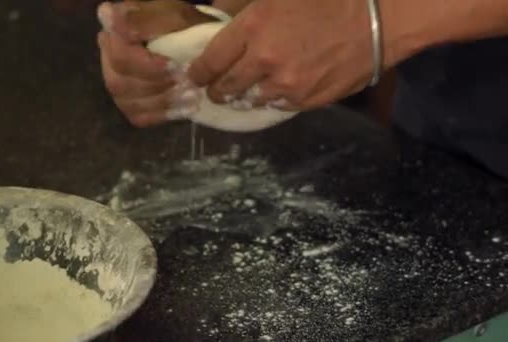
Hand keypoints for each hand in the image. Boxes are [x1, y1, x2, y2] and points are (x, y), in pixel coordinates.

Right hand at [97, 0, 215, 126]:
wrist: (192, 40)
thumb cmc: (181, 24)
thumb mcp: (172, 14)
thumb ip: (144, 18)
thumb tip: (109, 16)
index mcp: (113, 31)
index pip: (118, 56)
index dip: (147, 66)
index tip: (176, 66)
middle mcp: (107, 57)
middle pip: (118, 83)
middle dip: (157, 86)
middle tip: (188, 83)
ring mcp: (116, 82)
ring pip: (127, 102)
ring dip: (163, 102)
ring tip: (192, 96)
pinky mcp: (129, 103)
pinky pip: (138, 117)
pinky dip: (163, 115)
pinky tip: (185, 109)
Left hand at [188, 0, 407, 110]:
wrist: (380, 18)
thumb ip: (242, 4)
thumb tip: (217, 13)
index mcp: (253, 27)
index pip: (210, 60)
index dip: (198, 72)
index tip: (195, 76)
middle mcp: (264, 61)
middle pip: (225, 88)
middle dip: (216, 90)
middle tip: (215, 89)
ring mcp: (286, 85)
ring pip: (249, 101)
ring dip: (244, 96)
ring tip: (246, 91)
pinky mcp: (306, 101)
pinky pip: (277, 106)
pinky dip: (271, 99)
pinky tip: (275, 90)